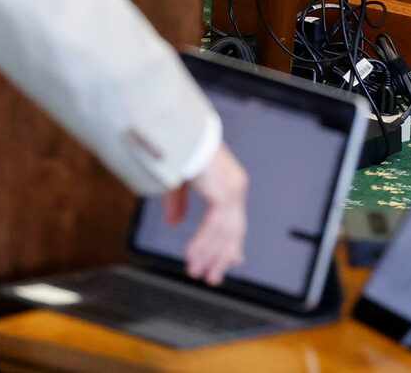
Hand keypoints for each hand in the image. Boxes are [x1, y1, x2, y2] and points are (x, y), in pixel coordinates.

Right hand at [161, 144, 248, 284]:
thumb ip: (178, 203)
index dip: (231, 243)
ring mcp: (232, 191)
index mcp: (229, 182)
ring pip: (224, 233)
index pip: (235, 220)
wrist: (182, 132)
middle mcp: (235, 188)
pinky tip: (192, 256)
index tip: (232, 261)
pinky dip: (202, 244)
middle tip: (214, 277)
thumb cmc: (181, 148)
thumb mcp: (178, 182)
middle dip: (222, 257)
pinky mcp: (224, 194)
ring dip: (209, 255)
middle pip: (233, 232)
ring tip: (198, 273)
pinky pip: (214, 227)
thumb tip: (175, 224)